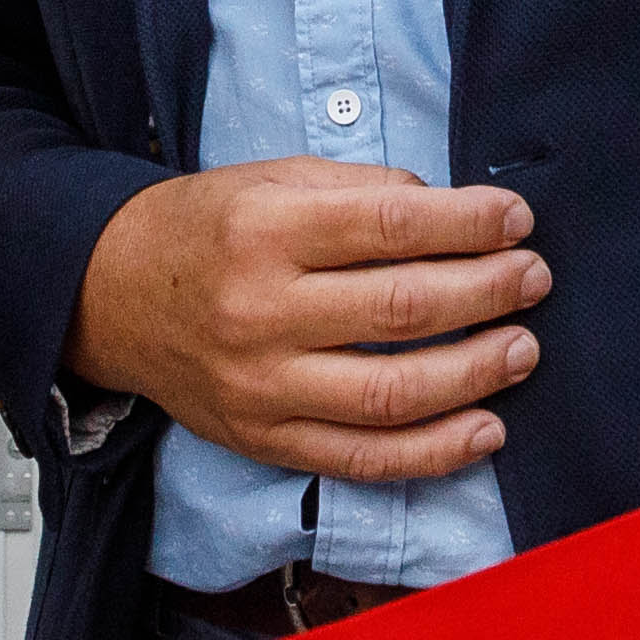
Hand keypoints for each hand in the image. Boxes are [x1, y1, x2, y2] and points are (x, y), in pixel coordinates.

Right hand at [62, 160, 545, 484]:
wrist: (107, 295)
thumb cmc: (203, 229)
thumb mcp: (271, 179)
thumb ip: (360, 191)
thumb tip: (452, 212)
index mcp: (262, 230)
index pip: (389, 225)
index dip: (468, 223)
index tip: (517, 220)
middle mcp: (259, 312)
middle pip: (401, 309)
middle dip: (487, 292)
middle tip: (532, 279)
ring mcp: (261, 387)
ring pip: (390, 394)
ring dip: (474, 375)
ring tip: (522, 349)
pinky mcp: (265, 440)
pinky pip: (361, 460)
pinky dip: (433, 453)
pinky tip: (485, 429)